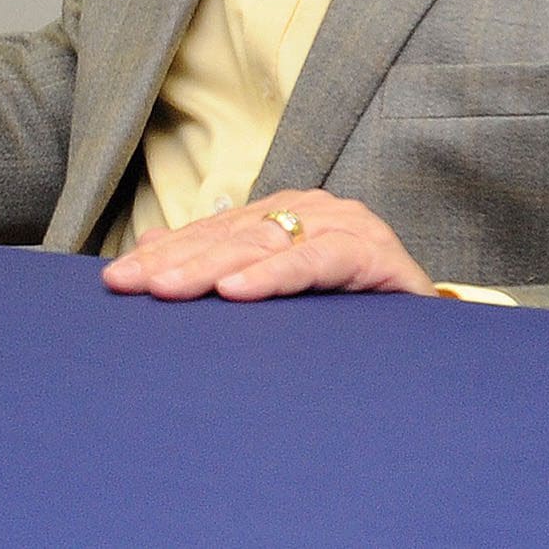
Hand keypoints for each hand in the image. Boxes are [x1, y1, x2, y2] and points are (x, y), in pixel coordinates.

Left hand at [100, 189, 436, 300]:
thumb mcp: (276, 285)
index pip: (214, 233)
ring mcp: (346, 227)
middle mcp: (313, 212)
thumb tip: (148, 248)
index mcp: (285, 214)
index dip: (166, 255)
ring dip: (213, 268)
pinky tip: (239, 291)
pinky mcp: (375, 254)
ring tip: (169, 289)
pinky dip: (277, 276)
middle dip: (176, 263)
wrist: (430, 336)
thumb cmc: (347, 311)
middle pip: (232, 237)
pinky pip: (319, 261)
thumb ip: (220, 261)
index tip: (117, 279)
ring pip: (267, 244)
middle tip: (129, 285)